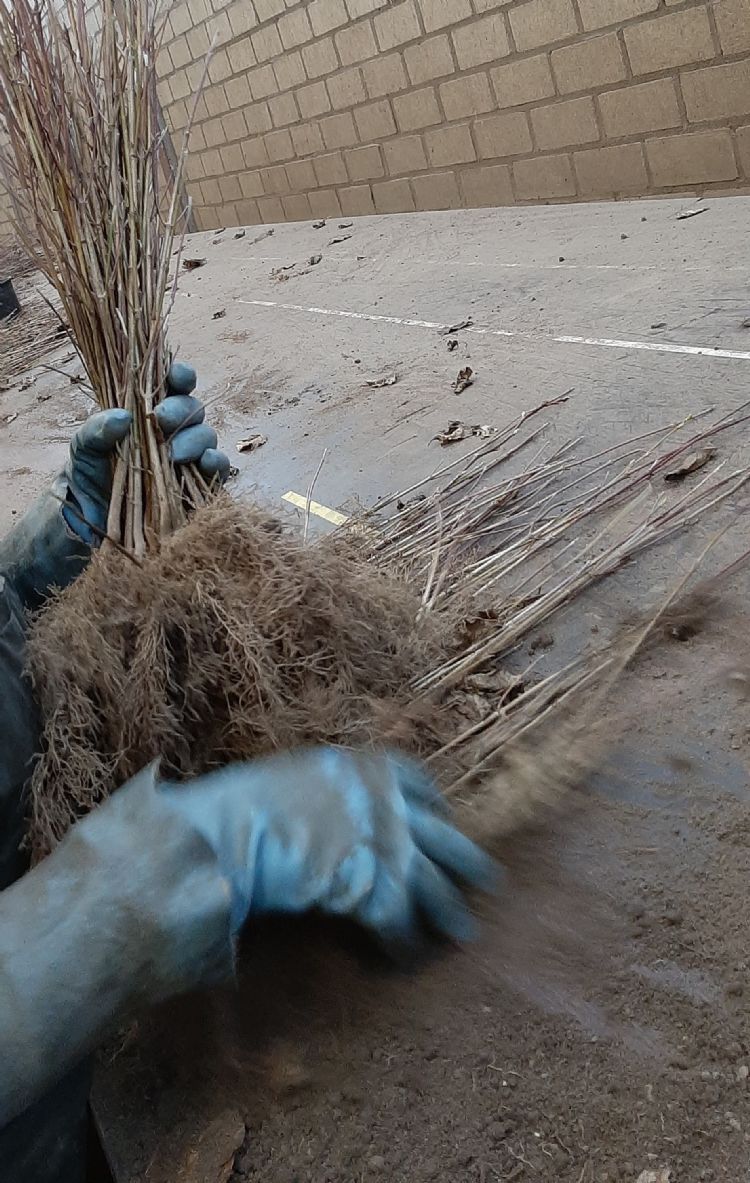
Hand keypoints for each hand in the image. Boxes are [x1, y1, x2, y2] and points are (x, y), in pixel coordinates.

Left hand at [64, 362, 229, 545]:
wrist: (91, 526)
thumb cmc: (88, 479)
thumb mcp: (82, 449)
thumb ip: (96, 428)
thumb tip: (123, 416)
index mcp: (148, 415)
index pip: (172, 387)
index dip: (180, 376)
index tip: (178, 376)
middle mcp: (172, 434)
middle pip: (193, 410)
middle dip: (181, 410)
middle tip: (162, 420)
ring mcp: (188, 462)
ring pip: (207, 438)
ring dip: (195, 440)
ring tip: (173, 454)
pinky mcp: (198, 491)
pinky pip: (218, 472)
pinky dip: (216, 464)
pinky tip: (204, 463)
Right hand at [160, 748, 496, 946]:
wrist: (230, 833)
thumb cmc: (245, 805)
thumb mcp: (298, 776)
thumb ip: (333, 791)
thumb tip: (338, 810)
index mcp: (367, 767)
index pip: (418, 783)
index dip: (434, 807)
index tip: (440, 820)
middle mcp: (389, 802)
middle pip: (443, 835)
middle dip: (467, 861)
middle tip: (490, 880)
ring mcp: (390, 846)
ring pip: (435, 883)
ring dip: (450, 912)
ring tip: (466, 932)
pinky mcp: (378, 890)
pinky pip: (401, 923)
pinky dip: (404, 946)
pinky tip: (405, 959)